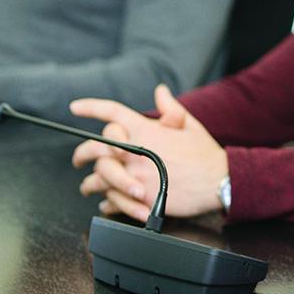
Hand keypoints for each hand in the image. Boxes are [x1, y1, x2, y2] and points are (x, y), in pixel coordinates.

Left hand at [70, 84, 227, 221]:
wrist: (219, 181)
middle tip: (78, 160)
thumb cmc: (205, 154)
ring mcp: (135, 175)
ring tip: (88, 187)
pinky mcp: (139, 198)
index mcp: (146, 130)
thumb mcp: (190, 125)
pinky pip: (111, 201)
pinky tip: (107, 202)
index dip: (90, 107)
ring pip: (97, 179)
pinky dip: (107, 202)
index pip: (112, 112)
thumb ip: (171, 108)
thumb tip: (160, 92)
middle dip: (80, 154)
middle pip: (94, 148)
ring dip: (89, 184)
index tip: (75, 108)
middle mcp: (135, 151)